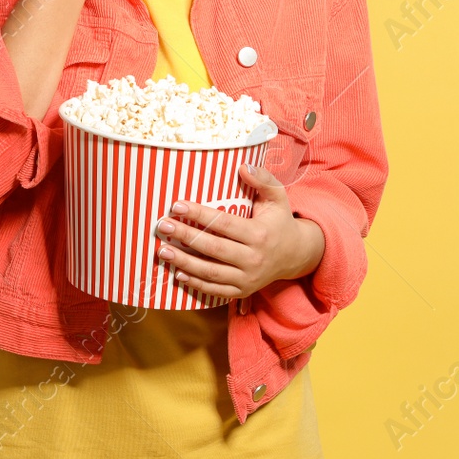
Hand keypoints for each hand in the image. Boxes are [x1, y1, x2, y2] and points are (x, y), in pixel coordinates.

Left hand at [153, 164, 324, 300]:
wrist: (296, 255)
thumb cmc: (280, 222)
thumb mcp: (277, 198)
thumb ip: (263, 180)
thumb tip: (244, 167)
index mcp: (259, 234)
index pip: (223, 223)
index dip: (199, 214)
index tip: (176, 205)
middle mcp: (253, 259)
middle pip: (213, 248)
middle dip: (185, 237)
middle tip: (163, 226)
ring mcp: (248, 278)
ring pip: (211, 272)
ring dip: (184, 262)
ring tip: (162, 251)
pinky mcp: (243, 291)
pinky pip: (216, 290)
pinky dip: (196, 284)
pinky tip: (178, 273)